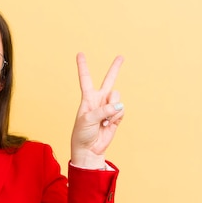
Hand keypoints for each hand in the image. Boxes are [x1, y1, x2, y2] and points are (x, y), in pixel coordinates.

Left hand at [71, 53, 124, 168]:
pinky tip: (108, 124)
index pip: (85, 79)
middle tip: (121, 57)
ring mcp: (109, 107)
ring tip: (104, 120)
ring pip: (117, 97)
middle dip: (115, 68)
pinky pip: (121, 110)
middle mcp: (99, 100)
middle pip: (109, 80)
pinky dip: (116, 117)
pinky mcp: (116, 116)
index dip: (83, 66)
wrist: (89, 149)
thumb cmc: (82, 134)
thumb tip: (119, 105)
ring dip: (112, 108)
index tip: (80, 53)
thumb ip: (103, 110)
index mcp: (87, 98)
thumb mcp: (88, 119)